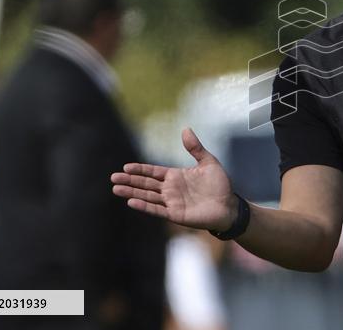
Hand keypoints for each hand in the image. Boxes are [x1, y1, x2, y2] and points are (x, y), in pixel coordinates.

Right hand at [111, 128, 236, 231]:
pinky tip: (132, 201)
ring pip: (147, 196)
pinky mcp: (175, 214)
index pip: (153, 172)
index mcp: (175, 176)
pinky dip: (144, 206)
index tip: (126, 167)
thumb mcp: (208, 162)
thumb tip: (185, 129)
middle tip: (113, 177)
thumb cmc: (220, 185)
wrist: (229, 206)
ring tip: (116, 188)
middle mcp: (170, 189)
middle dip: (130, 180)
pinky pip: (157, 209)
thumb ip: (196, 148)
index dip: (140, 169)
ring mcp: (171, 202)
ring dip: (132, 192)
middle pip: (146, 184)